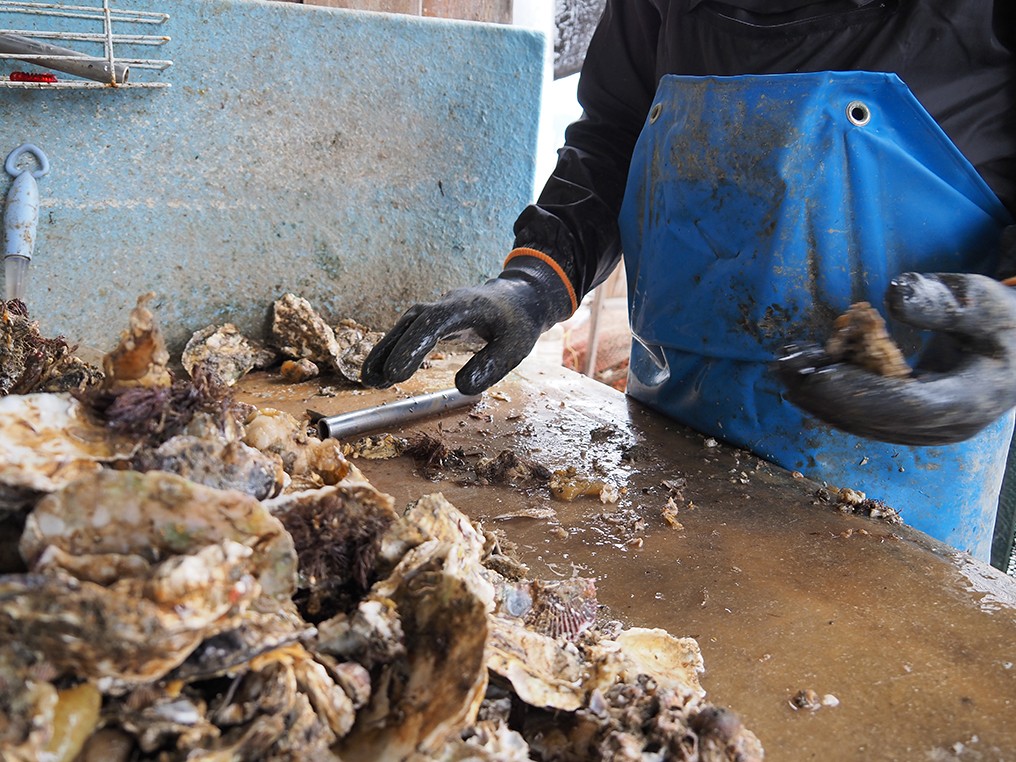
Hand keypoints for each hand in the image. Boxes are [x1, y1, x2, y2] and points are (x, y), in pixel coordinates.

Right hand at [361, 256, 573, 394]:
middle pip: (410, 323)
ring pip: (403, 326)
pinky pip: (407, 333)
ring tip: (370, 381)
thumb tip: (462, 386)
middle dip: (389, 350)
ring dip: (385, 351)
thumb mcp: (514, 347)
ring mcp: (436, 310)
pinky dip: (393, 350)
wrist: (518, 298)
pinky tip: (382, 374)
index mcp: (464, 307)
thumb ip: (490, 365)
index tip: (397, 373)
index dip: (413, 347)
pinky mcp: (432, 320)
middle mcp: (444, 305)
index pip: (433, 324)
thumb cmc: (517, 324)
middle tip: (372, 381)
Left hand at [777, 273, 1015, 445]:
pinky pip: (866, 415)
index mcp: (970, 401)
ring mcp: (927, 431)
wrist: (1015, 351)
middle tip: (782, 367)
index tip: (815, 376)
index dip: (857, 393)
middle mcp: (946, 427)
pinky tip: (802, 373)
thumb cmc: (1001, 321)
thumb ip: (942, 302)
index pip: (905, 405)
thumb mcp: (982, 301)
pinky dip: (832, 396)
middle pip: (876, 418)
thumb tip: (894, 296)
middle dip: (824, 394)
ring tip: (783, 366)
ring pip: (865, 421)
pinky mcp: (910, 424)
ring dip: (820, 397)